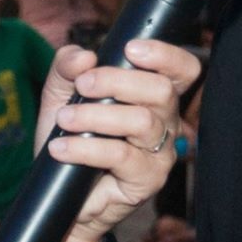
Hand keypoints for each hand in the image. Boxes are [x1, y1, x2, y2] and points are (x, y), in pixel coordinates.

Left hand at [37, 38, 201, 241]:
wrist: (59, 192)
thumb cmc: (69, 139)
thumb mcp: (60, 96)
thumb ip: (67, 68)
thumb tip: (84, 56)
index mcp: (153, 97)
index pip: (182, 70)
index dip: (165, 55)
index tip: (130, 49)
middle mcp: (166, 122)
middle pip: (161, 90)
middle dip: (116, 81)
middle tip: (82, 86)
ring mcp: (161, 152)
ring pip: (141, 121)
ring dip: (95, 116)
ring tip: (64, 120)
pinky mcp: (148, 179)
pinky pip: (122, 156)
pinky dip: (86, 148)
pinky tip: (61, 148)